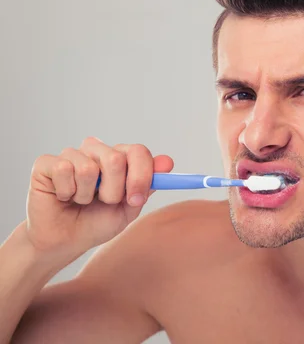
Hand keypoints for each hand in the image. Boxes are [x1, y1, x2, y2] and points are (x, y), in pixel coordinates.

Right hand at [25, 137, 173, 255]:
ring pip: (89, 167)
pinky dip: (66, 191)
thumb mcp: (129, 207)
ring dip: (87, 194)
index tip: (135, 199)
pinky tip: (63, 196)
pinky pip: (64, 169)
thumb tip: (167, 161)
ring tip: (80, 200)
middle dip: (113, 190)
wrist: (65, 241)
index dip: (140, 176)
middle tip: (104, 202)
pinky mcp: (47, 163)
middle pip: (116, 159)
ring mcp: (73, 154)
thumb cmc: (97, 222)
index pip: (138, 151)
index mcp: (120, 158)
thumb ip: (147, 184)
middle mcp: (97, 151)